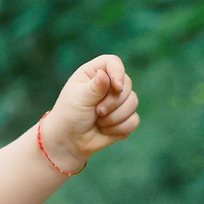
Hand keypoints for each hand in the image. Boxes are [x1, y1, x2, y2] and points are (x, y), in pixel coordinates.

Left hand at [38, 55, 139, 174]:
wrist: (70, 140)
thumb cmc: (70, 115)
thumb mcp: (79, 98)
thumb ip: (94, 87)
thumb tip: (104, 74)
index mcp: (94, 73)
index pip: (114, 63)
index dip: (118, 73)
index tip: (117, 87)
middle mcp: (109, 84)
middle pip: (127, 85)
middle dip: (113, 102)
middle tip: (98, 111)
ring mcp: (119, 101)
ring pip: (133, 103)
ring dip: (115, 117)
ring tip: (99, 122)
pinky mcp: (125, 118)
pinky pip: (134, 120)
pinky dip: (120, 128)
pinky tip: (106, 130)